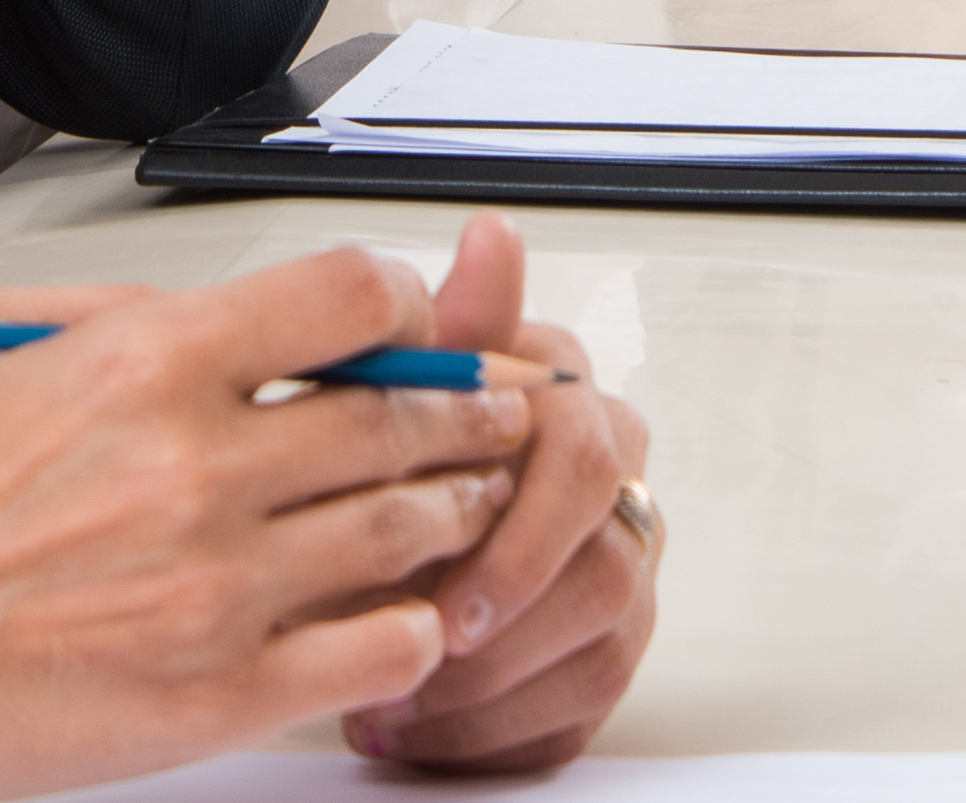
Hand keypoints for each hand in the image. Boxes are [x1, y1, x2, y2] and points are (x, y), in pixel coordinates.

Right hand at [0, 238, 533, 787]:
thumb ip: (103, 318)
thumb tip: (204, 313)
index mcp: (146, 360)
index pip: (350, 297)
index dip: (398, 313)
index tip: (410, 335)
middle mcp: (199, 461)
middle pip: (402, 416)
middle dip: (462, 414)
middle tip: (490, 418)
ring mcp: (218, 583)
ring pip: (405, 527)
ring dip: (450, 513)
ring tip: (462, 510)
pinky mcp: (218, 693)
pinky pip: (376, 648)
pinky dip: (412, 629)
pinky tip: (407, 620)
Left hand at [345, 215, 655, 776]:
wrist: (346, 540)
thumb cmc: (374, 459)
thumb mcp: (385, 390)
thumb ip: (447, 330)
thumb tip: (494, 234)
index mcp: (564, 402)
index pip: (585, 458)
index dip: (518, 540)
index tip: (449, 602)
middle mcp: (610, 478)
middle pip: (606, 566)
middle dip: (509, 632)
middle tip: (430, 663)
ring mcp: (618, 561)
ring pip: (602, 643)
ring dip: (496, 690)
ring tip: (406, 705)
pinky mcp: (605, 643)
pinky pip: (587, 704)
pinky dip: (501, 731)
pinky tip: (433, 731)